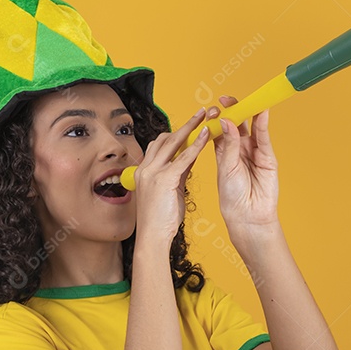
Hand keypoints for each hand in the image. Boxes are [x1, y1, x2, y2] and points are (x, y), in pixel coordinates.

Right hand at [134, 107, 212, 242]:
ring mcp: (152, 172)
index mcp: (144, 171)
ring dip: (190, 127)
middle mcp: (145, 168)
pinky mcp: (163, 179)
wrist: (152, 238)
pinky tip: (206, 135)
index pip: (160, 145)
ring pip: (173, 142)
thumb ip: (177, 174)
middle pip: (165, 138)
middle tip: (201, 112)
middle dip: (185, 124)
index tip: (192, 125)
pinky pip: (183, 157)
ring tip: (205, 115)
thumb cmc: (161, 220)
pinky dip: (196, 144)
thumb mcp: (169, 192)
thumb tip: (189, 159)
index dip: (177, 134)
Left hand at [207, 96, 278, 228]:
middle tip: (226, 99)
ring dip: (248, 113)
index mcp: (223, 151)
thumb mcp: (226, 167)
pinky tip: (260, 112)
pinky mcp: (268, 156)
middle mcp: (239, 149)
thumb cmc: (232, 196)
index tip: (212, 107)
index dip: (217, 116)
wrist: (247, 215)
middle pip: (237, 124)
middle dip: (232, 110)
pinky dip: (263, 124)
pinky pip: (264, 137)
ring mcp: (254, 151)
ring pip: (252, 127)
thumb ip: (228, 143)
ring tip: (244, 101)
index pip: (220, 128)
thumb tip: (225, 120)